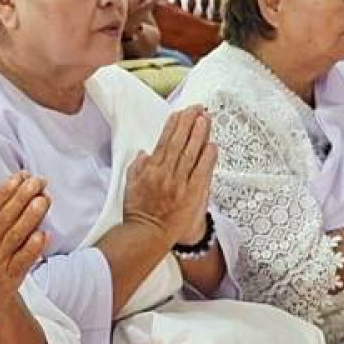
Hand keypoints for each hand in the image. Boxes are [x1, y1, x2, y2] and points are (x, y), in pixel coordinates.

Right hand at [0, 172, 49, 328]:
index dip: (7, 190)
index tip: (20, 177)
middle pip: (6, 217)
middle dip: (23, 196)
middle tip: (38, 181)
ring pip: (16, 236)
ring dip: (31, 216)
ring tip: (44, 199)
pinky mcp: (7, 279)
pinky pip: (22, 261)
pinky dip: (33, 248)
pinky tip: (44, 233)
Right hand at [122, 107, 216, 246]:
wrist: (148, 234)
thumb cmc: (139, 212)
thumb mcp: (131, 185)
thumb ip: (138, 167)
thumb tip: (144, 153)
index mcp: (150, 168)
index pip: (164, 140)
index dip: (174, 124)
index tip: (181, 112)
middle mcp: (165, 172)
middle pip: (179, 142)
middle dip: (189, 122)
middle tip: (197, 109)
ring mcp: (180, 182)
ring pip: (191, 152)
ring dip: (199, 134)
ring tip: (206, 119)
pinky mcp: (192, 194)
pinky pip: (201, 172)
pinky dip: (207, 158)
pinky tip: (212, 145)